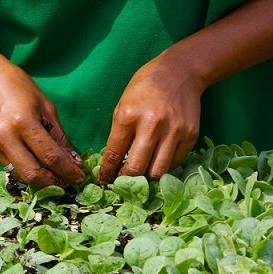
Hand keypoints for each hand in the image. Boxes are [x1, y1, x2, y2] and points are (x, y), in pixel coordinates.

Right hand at [0, 61, 84, 186]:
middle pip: (32, 174)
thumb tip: (73, 162)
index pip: (50, 157)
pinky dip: (23, 167)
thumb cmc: (18, 87)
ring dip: (38, 179)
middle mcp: (4, 137)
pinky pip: (8, 166)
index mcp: (23, 122)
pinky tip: (31, 159)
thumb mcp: (46, 107)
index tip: (79, 177)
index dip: (68, 171)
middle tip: (66, 182)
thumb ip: (59, 137)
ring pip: (19, 175)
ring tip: (52, 174)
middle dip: (53, 183)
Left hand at [98, 52, 204, 183]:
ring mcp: (175, 131)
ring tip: (141, 174)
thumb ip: (118, 134)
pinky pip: (175, 163)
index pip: (115, 153)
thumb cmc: (145, 88)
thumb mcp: (123, 105)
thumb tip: (113, 162)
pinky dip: (163, 167)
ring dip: (147, 177)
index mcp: (129, 116)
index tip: (104, 180)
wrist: (180, 72)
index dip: (107, 171)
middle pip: (138, 168)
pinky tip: (156, 162)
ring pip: (158, 171)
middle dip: (126, 179)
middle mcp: (153, 125)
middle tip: (122, 181)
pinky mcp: (191, 135)